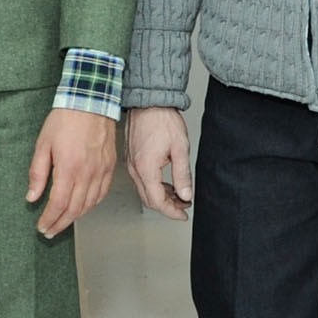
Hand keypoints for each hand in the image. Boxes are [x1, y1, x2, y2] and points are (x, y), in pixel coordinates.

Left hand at [27, 107, 118, 237]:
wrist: (91, 101)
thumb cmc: (65, 119)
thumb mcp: (43, 144)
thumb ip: (38, 173)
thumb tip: (32, 196)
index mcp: (69, 169)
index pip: (59, 204)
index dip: (50, 219)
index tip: (42, 227)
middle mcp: (88, 174)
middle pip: (75, 209)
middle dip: (60, 223)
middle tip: (50, 231)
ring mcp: (101, 171)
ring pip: (89, 204)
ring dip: (76, 217)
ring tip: (63, 222)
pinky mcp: (110, 167)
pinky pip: (102, 193)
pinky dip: (92, 205)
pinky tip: (83, 207)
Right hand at [125, 106, 193, 220]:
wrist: (149, 102)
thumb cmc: (162, 120)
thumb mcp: (180, 149)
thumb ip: (182, 175)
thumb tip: (185, 194)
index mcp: (146, 169)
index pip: (157, 201)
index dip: (172, 212)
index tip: (183, 214)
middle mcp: (135, 169)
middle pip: (149, 199)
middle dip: (167, 206)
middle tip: (184, 205)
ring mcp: (132, 164)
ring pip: (145, 190)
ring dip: (162, 196)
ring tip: (179, 195)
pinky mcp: (132, 158)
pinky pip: (142, 180)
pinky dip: (155, 186)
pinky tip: (167, 184)